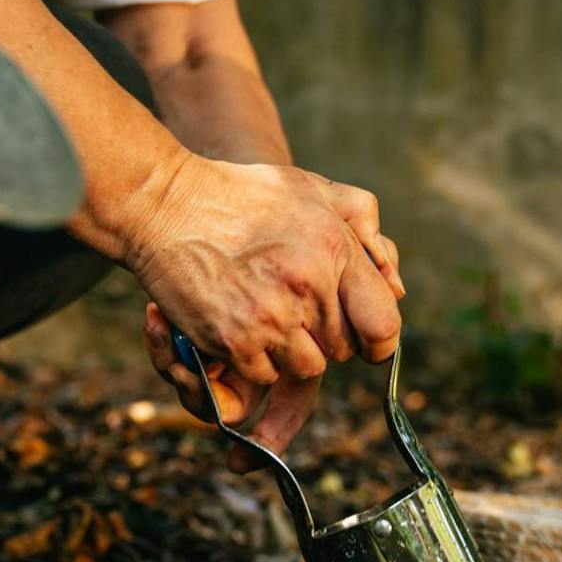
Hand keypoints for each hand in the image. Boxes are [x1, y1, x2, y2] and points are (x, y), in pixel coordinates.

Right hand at [130, 156, 404, 470]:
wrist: (166, 204)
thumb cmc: (243, 195)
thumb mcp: (312, 187)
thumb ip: (363, 223)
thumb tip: (395, 284)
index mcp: (335, 249)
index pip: (383, 324)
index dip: (377, 338)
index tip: (365, 337)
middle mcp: (308, 287)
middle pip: (342, 350)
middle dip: (326, 336)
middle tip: (296, 308)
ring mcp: (270, 318)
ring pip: (306, 367)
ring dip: (291, 351)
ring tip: (267, 313)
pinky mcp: (235, 341)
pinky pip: (265, 374)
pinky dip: (256, 359)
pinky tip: (240, 322)